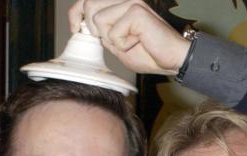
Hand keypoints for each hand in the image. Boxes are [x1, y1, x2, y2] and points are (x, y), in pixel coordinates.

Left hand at [71, 0, 190, 75]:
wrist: (171, 59)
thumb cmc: (149, 52)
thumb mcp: (116, 43)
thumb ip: (101, 32)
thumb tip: (82, 27)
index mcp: (119, 3)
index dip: (75, 13)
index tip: (75, 28)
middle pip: (89, 6)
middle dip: (95, 30)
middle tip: (114, 41)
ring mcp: (131, 2)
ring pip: (99, 19)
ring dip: (111, 38)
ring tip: (129, 41)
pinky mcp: (136, 11)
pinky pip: (112, 32)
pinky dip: (122, 45)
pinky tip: (137, 42)